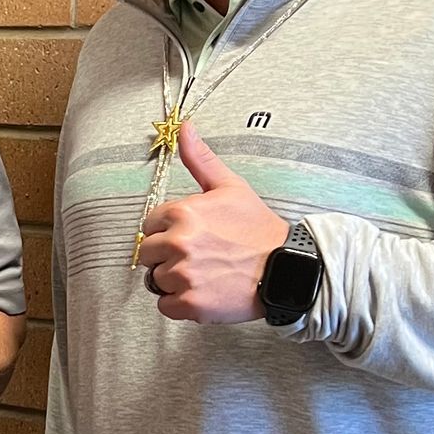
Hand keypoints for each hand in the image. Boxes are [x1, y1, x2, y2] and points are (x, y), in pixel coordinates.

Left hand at [137, 122, 287, 323]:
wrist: (286, 268)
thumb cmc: (258, 229)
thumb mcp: (230, 187)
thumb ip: (200, 159)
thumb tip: (184, 127)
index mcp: (181, 213)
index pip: (149, 226)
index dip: (168, 232)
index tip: (192, 236)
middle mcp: (177, 243)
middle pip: (148, 255)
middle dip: (167, 257)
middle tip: (200, 257)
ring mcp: (183, 275)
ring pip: (156, 281)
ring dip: (175, 281)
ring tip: (205, 274)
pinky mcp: (190, 304)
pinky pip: (165, 307)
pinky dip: (180, 304)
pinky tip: (204, 292)